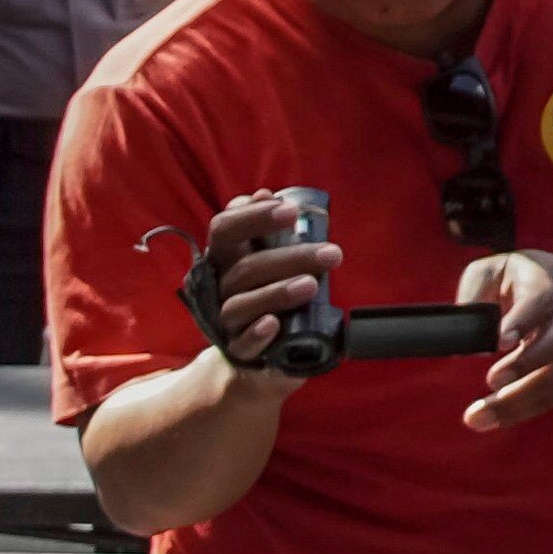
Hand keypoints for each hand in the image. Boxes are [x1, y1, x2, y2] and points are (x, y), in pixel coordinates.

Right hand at [193, 188, 338, 381]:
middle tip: (332, 254)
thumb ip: (268, 232)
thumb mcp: (271, 261)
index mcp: (226, 260)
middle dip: (290, 257)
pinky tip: (274, 324)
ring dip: (277, 293)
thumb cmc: (270, 299)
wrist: (261, 360)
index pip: (224, 229)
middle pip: (244, 268)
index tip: (292, 211)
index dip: (253, 217)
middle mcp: (220, 288)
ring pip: (240, 304)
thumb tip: (265, 193)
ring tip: (311, 286)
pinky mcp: (238, 353)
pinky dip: (256, 333)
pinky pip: (241, 344)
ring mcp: (227, 322)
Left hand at [457, 249, 552, 431]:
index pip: (539, 299)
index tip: (498, 342)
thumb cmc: (520, 281)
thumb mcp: (492, 271)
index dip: (522, 321)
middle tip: (491, 381)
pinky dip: (527, 409)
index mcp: (548, 280)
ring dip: (520, 399)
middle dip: (526, 364)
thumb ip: (473, 296)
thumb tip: (465, 343)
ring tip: (479, 417)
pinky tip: (496, 420)